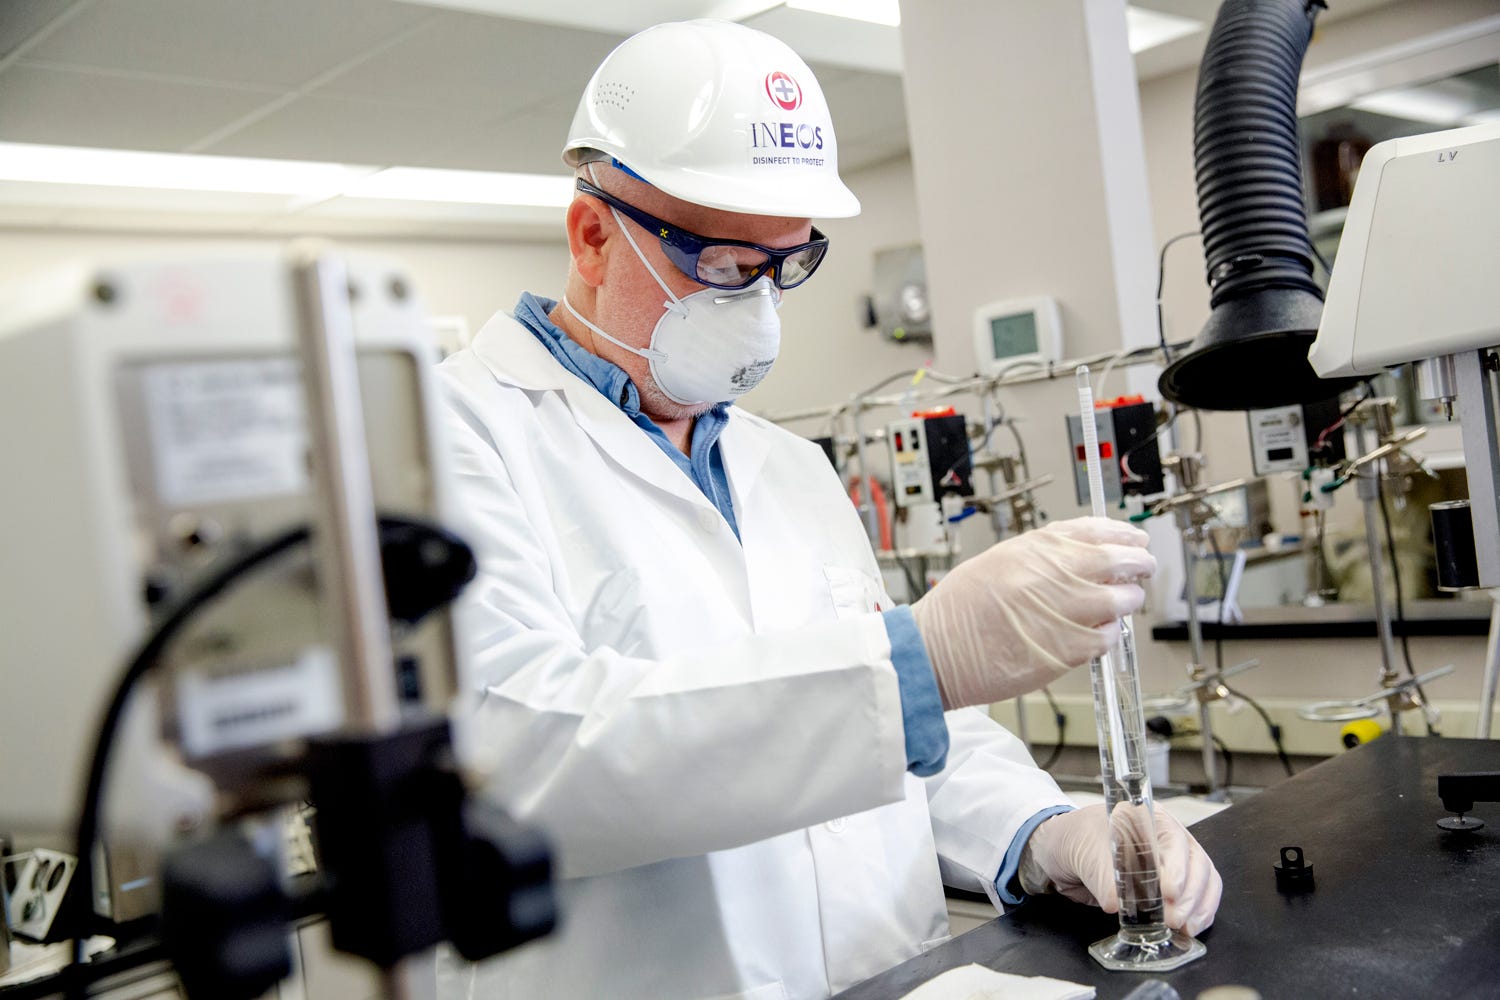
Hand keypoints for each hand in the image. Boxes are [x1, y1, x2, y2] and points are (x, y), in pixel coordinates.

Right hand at [909, 517, 1154, 708]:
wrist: (936, 650)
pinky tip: (1100, 633)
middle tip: (1145, 567)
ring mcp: (1062, 611)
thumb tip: (1081, 557)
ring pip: (1120, 600)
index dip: (1121, 534)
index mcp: (1033, 548)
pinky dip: (1109, 634)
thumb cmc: (959, 611)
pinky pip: (1106, 637)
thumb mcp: (997, 562)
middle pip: (1117, 561)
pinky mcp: (1066, 649)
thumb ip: (1040, 557)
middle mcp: (1052, 574)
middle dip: (1138, 564)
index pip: (1093, 531)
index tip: (1134, 538)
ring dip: (1128, 600)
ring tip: (1125, 602)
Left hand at [1019, 804, 1221, 935]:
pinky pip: (1196, 897)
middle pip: (1195, 863)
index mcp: (1148, 818)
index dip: (1177, 867)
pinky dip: (1198, 914)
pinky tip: (1188, 929)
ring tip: (1183, 928)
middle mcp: (1165, 838)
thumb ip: (1102, 876)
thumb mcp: (1083, 852)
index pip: (1174, 840)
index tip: (1169, 892)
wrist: (1058, 852)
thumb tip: (1119, 903)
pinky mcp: (1168, 886)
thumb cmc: (1072, 839)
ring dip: (1198, 907)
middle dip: (1189, 894)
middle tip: (1173, 918)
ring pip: (1203, 881)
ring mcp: (1171, 861)